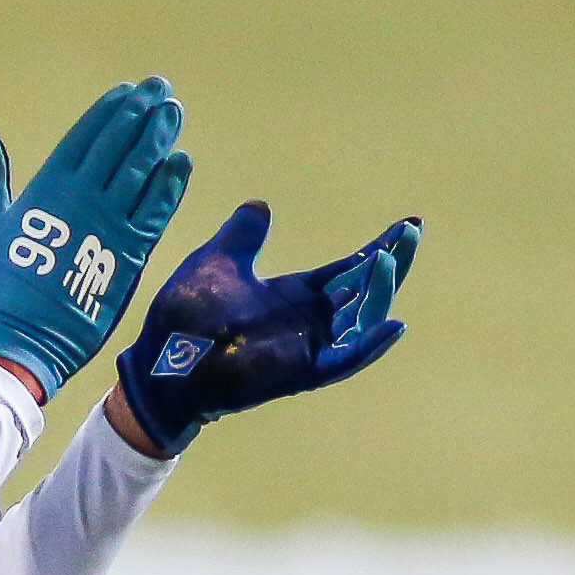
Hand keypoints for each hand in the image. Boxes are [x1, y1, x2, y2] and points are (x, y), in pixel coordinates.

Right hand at [0, 80, 191, 399]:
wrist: (21, 339)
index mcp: (45, 188)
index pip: (84, 137)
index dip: (109, 111)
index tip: (128, 92)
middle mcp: (80, 199)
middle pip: (118, 145)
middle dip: (140, 114)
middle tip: (159, 88)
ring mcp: (108, 225)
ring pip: (141, 171)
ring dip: (160, 138)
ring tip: (173, 112)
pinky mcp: (129, 254)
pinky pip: (155, 211)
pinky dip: (170, 185)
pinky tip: (181, 162)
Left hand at [111, 202, 418, 454]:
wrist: (162, 358)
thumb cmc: (185, 314)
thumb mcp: (219, 261)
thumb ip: (243, 236)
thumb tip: (258, 204)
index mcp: (293, 295)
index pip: (348, 270)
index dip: (378, 248)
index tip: (407, 225)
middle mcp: (308, 321)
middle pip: (366, 290)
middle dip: (391, 261)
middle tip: (411, 232)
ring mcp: (308, 347)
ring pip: (362, 319)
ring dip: (380, 290)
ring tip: (391, 258)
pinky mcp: (301, 371)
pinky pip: (345, 359)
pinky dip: (370, 345)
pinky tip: (394, 323)